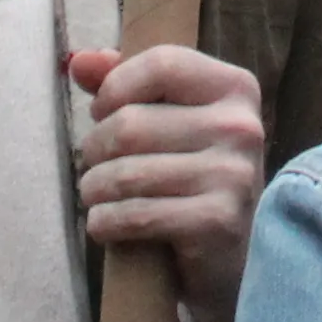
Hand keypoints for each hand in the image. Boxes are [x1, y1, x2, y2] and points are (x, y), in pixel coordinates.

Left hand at [65, 44, 269, 321]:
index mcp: (235, 88)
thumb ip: (124, 84)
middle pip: (131, 123)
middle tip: (96, 168)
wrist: (236, 259)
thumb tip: (79, 61)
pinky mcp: (218, 222)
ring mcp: (233, 175)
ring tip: (97, 197)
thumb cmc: (194, 178)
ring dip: (94, 190)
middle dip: (95, 150)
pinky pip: (135, 215)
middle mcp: (242, 126)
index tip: (104, 113)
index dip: (117, 87)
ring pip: (125, 172)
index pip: (161, 62)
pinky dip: (105, 223)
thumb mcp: (170, 121)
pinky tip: (106, 225)